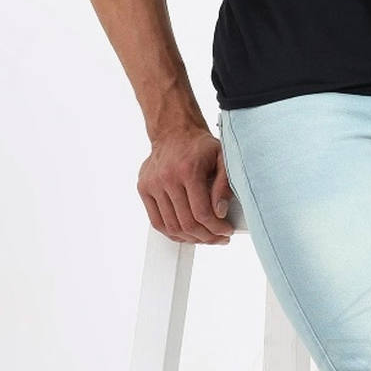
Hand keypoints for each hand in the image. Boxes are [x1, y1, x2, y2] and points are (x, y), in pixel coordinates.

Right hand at [137, 127, 234, 243]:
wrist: (174, 132)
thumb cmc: (201, 147)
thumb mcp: (223, 158)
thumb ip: (225, 185)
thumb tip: (220, 212)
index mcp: (188, 170)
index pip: (202, 213)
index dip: (216, 228)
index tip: (227, 231)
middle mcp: (167, 178)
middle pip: (187, 223)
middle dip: (207, 237)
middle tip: (219, 238)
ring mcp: (152, 184)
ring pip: (171, 227)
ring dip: (191, 238)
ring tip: (205, 237)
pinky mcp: (143, 189)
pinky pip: (157, 222)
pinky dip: (173, 233)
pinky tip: (187, 234)